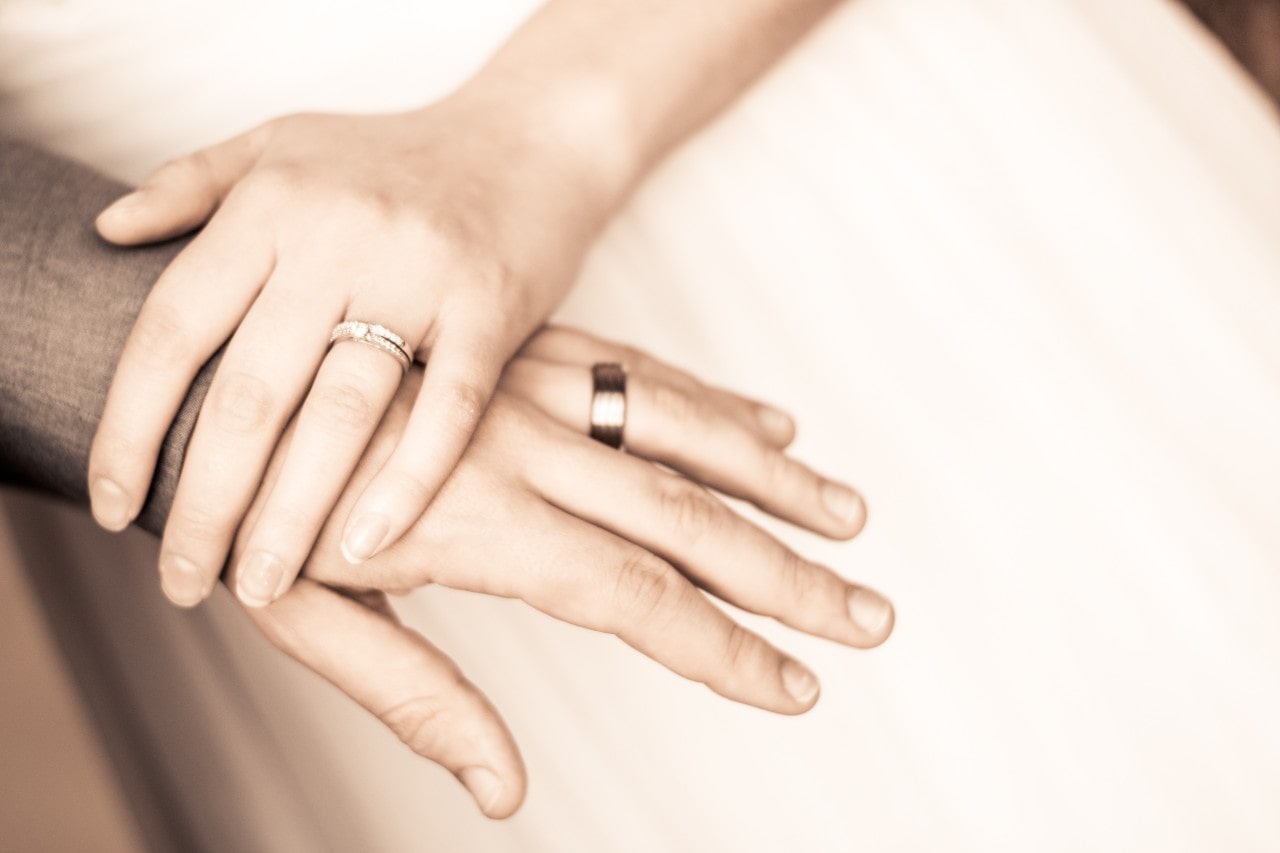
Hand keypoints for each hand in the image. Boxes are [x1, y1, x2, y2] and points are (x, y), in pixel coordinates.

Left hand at [88, 99, 611, 608]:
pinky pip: (448, 411)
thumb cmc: (398, 155)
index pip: (175, 328)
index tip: (112, 504)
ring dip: (294, 514)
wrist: (531, 139)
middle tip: (182, 580)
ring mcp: (420, 274)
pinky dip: (407, 483)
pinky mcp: (491, 309)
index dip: (130, 425)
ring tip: (262, 584)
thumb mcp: (282, 143)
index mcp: (272, 204)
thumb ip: (191, 182)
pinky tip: (367, 545)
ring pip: (342, 415)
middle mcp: (339, 238)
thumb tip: (107, 230)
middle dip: (207, 502)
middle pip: (250, 393)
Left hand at [230, 327, 892, 816]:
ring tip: (849, 517)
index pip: (636, 599)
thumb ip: (414, 698)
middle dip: (786, 575)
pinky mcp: (524, 347)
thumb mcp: (304, 622)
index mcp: (480, 522)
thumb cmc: (246, 507)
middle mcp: (523, 446)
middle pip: (685, 519)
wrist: (208, 370)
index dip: (722, 653)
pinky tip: (771, 425)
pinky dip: (713, 404)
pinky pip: (639, 371)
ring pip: (681, 432)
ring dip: (773, 481)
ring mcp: (529, 387)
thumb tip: (505, 790)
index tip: (794, 689)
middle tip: (868, 615)